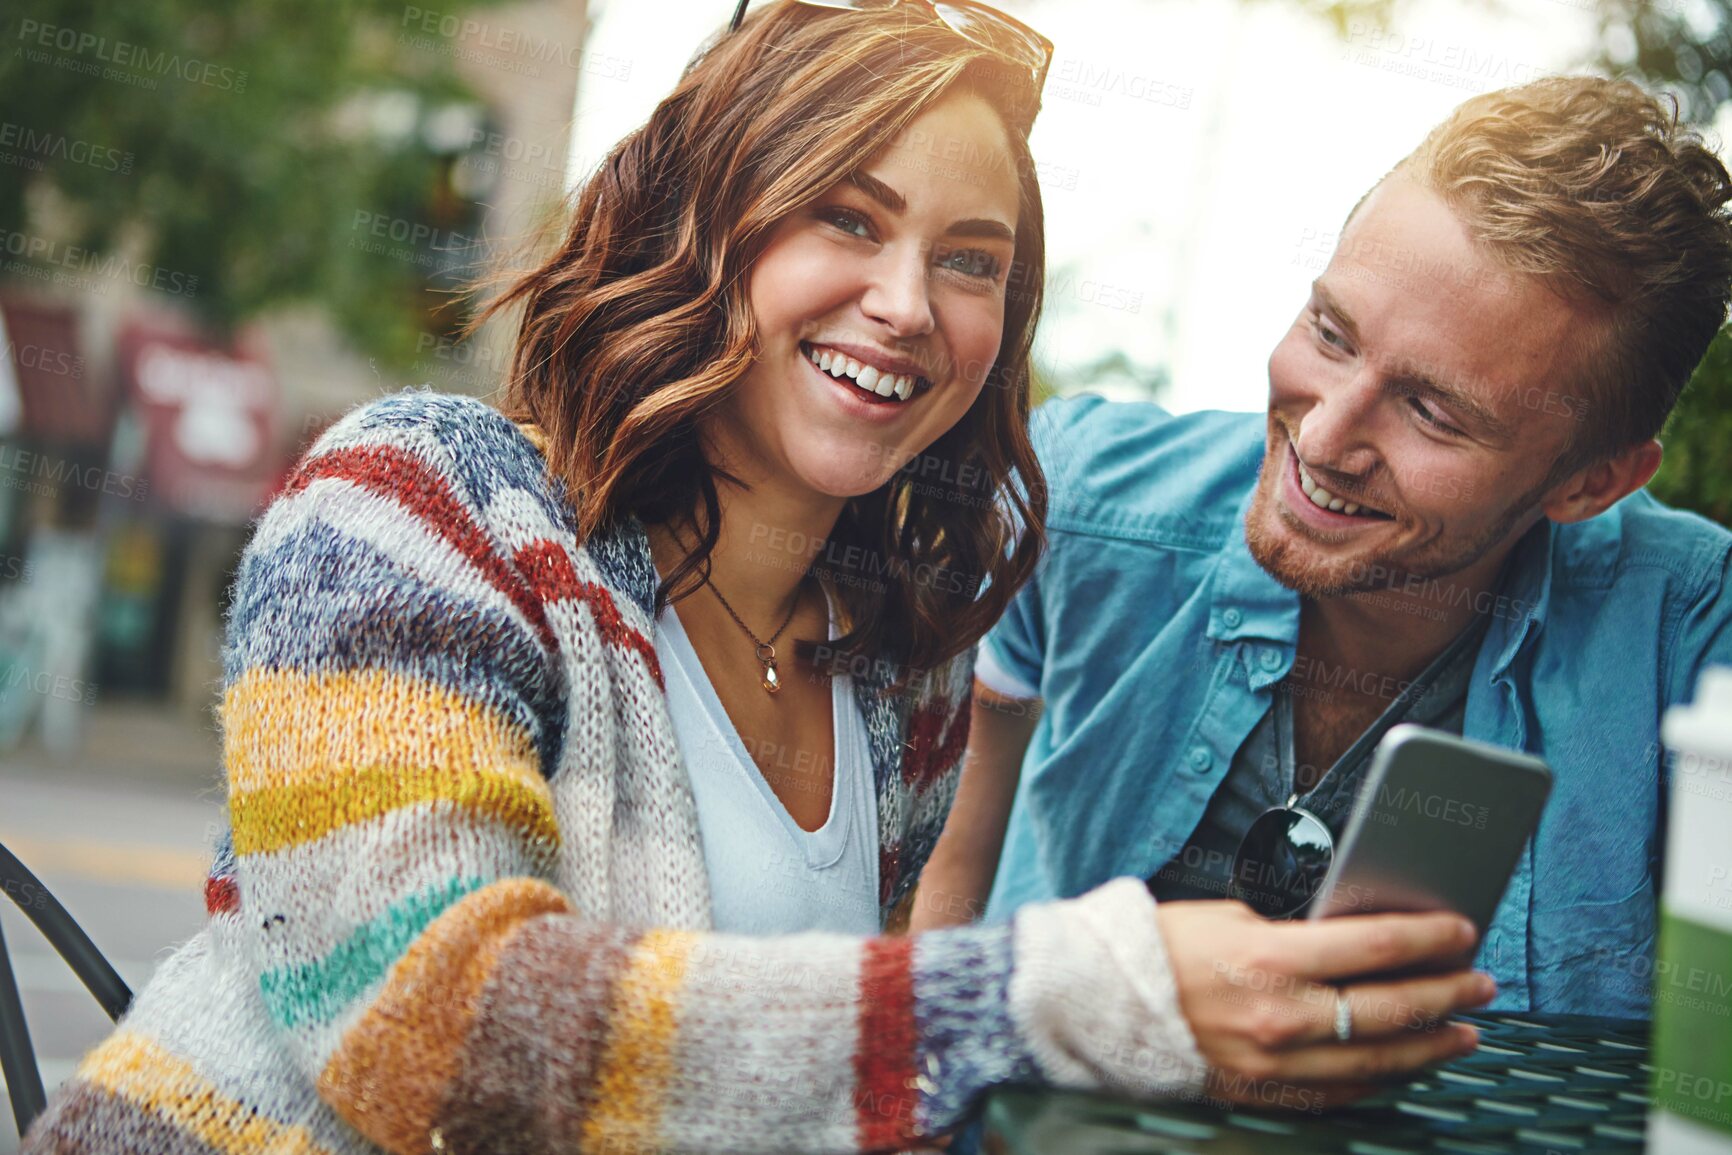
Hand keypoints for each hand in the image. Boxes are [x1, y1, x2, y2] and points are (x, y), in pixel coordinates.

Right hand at [1155, 900, 1495, 1110]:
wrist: (1103, 1005)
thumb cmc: (1164, 949)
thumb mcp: (1234, 918)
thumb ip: (1298, 933)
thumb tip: (1359, 943)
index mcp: (1270, 958)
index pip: (1376, 947)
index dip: (1430, 938)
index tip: (1462, 929)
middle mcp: (1281, 1016)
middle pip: (1392, 1007)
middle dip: (1448, 992)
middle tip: (1481, 982)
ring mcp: (1276, 1063)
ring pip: (1379, 1061)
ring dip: (1431, 1044)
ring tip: (1465, 1030)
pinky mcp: (1266, 1093)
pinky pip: (1344, 1092)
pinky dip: (1384, 1077)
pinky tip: (1407, 1063)